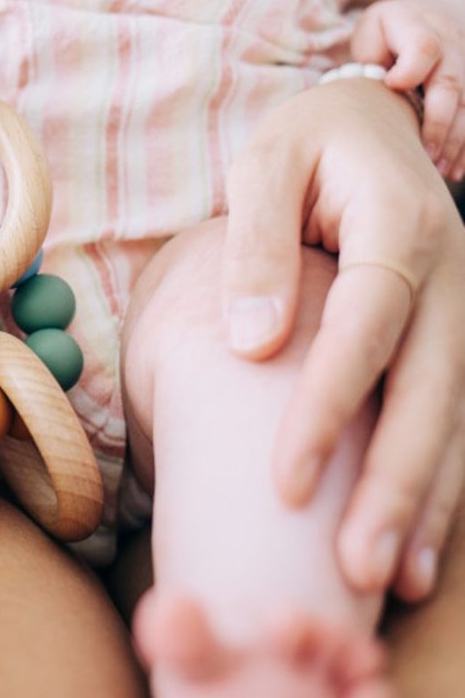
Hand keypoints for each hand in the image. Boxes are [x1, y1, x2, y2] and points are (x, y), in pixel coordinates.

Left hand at [223, 78, 464, 599]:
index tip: (285, 481)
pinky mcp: (453, 329)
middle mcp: (449, 273)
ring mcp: (461, 305)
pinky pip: (455, 412)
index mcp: (398, 226)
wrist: (366, 119)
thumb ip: (257, 246)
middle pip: (429, 392)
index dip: (329, 408)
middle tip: (352, 569)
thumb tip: (253, 343)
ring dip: (425, 501)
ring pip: (456, 416)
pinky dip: (440, 480)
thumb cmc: (304, 142)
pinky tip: (415, 541)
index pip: (365, 331)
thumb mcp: (265, 167)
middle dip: (391, 484)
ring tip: (387, 578)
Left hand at [352, 0, 464, 177]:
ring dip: (457, 141)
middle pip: (451, 84)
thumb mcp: (373, 32)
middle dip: (438, 123)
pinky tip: (454, 170)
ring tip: (439, 169)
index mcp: (417, 28)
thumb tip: (378, 91)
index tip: (394, 85)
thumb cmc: (388, 33)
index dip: (412, 69)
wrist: (430, 14)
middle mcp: (451, 45)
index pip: (423, 47)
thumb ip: (371, 56)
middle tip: (424, 154)